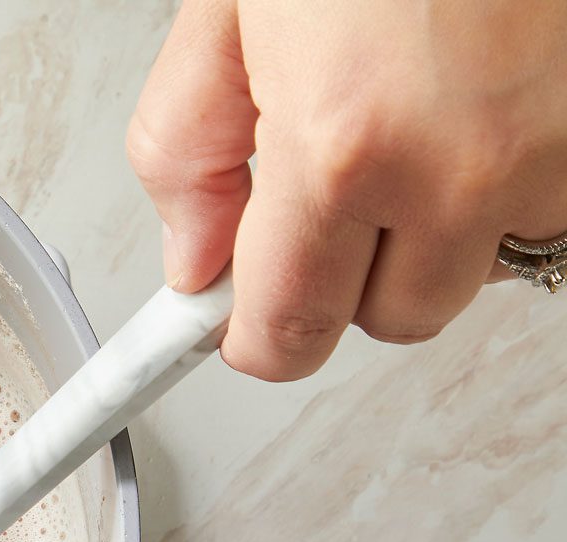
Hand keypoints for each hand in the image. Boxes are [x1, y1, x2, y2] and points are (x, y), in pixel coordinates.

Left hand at [127, 0, 566, 379]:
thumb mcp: (231, 8)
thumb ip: (187, 148)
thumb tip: (192, 257)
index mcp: (346, 149)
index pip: (287, 333)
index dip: (256, 334)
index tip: (239, 324)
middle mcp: (462, 171)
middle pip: (390, 320)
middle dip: (351, 272)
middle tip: (331, 178)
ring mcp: (555, 157)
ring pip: (479, 271)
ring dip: (441, 228)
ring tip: (420, 113)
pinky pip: (549, 213)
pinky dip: (512, 182)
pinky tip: (486, 102)